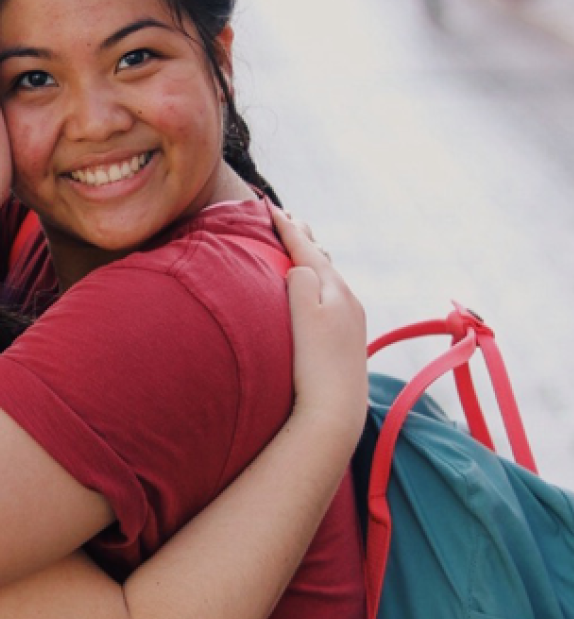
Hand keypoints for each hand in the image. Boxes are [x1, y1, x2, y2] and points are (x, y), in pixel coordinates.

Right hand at [272, 209, 367, 438]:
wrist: (335, 411)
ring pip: (329, 278)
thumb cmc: (312, 364)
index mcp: (335, 289)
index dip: (286, 227)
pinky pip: (331, 296)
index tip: (268, 207)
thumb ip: (300, 283)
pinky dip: (317, 281)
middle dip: (303, 238)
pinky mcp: (347, 340)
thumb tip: (300, 267)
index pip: (306, 248)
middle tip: (287, 219)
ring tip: (301, 249)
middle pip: (322, 259)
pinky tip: (313, 292)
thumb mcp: (302, 316)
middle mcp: (348, 300)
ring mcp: (350, 321)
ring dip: (312, 260)